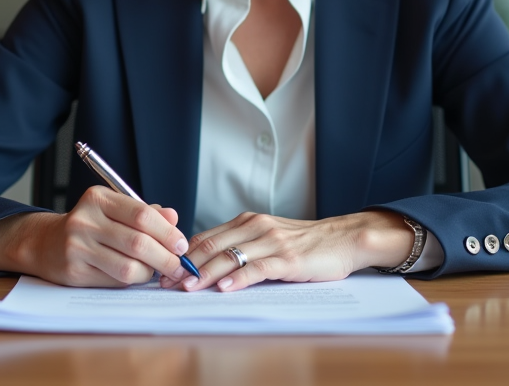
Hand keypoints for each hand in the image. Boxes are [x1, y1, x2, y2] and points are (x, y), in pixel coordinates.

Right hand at [0, 186, 192, 286]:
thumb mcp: (114, 209)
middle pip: (138, 243)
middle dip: (166, 258)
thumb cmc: (90, 225)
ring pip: (128, 267)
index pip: (142, 215)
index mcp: (98, 198)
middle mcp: (85, 220)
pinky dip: (133, 280)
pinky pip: (115, 281)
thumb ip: (146, 213)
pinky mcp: (75, 272)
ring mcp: (78, 247)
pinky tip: (137, 274)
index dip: (167, 232)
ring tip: (158, 270)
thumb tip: (174, 218)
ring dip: (150, 272)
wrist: (46, 243)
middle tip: (180, 265)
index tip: (182, 245)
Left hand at [159, 210, 412, 292]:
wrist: (344, 238)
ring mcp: (271, 242)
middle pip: (212, 245)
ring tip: (187, 287)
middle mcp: (256, 227)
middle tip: (167, 282)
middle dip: (186, 265)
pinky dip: (239, 278)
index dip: (183, 255)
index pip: (206, 237)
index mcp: (248, 221)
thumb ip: (242, 245)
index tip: (164, 271)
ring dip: (205, 273)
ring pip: (230, 256)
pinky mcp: (288, 259)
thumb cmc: (306, 243)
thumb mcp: (268, 237)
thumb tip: (208, 264)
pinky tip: (225, 287)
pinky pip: (257, 268)